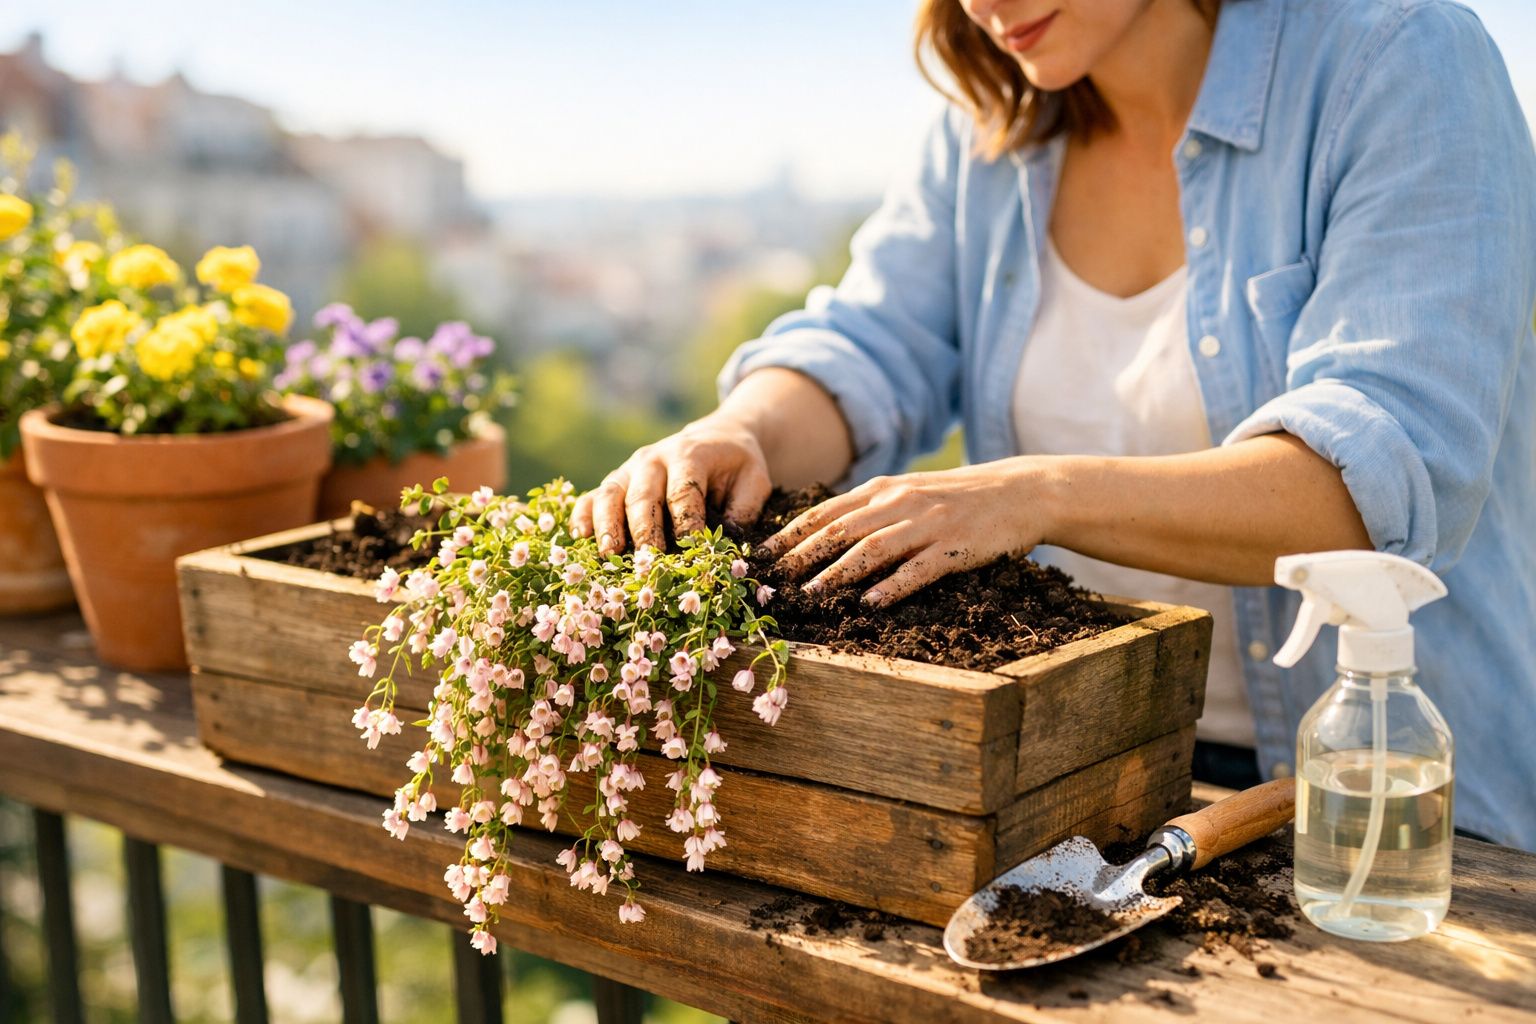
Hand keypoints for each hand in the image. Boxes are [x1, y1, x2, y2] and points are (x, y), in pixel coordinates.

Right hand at [571, 415, 773, 553]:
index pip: (683, 492)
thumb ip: (744, 510)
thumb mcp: (753, 480)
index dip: (686, 523)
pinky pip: (593, 496)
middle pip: (642, 496)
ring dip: (607, 525)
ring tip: (609, 554)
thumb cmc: (736, 466)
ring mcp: (629, 469)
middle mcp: (653, 459)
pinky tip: (580, 537)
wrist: (716, 437)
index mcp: (690, 455)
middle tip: (646, 562)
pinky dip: (583, 515)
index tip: (692, 553)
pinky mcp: (615, 481)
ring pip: (610, 494)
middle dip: (644, 531)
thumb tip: (725, 548)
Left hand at [757, 460, 1052, 606]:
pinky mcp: (954, 548)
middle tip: (771, 581)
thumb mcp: (909, 492)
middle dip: (801, 556)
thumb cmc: (958, 496)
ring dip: (837, 574)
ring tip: (809, 596)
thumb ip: (871, 508)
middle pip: (839, 531)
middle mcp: (900, 503)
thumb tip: (825, 532)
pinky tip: (870, 604)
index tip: (762, 555)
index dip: (790, 534)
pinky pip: (917, 570)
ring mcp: (927, 525)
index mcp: (883, 490)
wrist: (1020, 490)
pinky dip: (892, 587)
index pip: (825, 512)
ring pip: (871, 550)